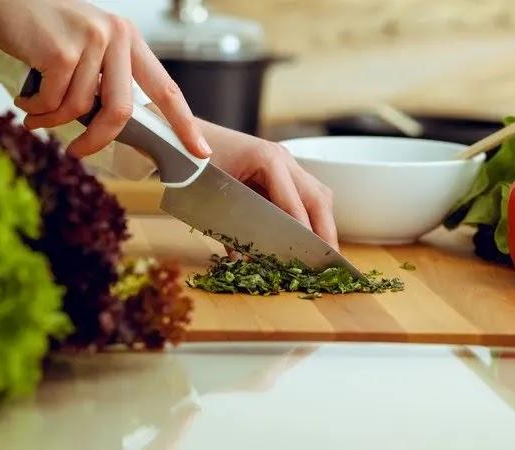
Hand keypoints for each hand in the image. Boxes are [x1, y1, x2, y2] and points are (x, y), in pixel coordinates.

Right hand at [0, 0, 211, 158]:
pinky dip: (35, 109)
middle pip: (121, 111)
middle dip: (98, 139)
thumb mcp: (90, 47)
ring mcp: (90, 42)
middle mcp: (116, 37)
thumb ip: (108, 80)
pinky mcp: (60, 52)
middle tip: (78, 151)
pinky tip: (24, 97)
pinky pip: (52, 102)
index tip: (199, 150)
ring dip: (51, 119)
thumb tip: (116, 127)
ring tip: (35, 110)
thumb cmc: (46, 29)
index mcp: (129, 40)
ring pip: (79, 108)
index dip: (183, 124)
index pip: (166, 88)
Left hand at [196, 120, 338, 249]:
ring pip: (317, 194)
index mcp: (267, 159)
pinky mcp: (280, 171)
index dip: (304, 230)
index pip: (296, 201)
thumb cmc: (193, 162)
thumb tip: (244, 260)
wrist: (183, 137)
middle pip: (318, 196)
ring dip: (323, 223)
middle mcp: (283, 158)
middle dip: (325, 230)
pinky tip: (309, 238)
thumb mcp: (211, 194)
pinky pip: (304, 194)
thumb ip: (230, 224)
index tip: (311, 255)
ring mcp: (284, 162)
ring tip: (324, 252)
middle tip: (330, 260)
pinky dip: (310, 217)